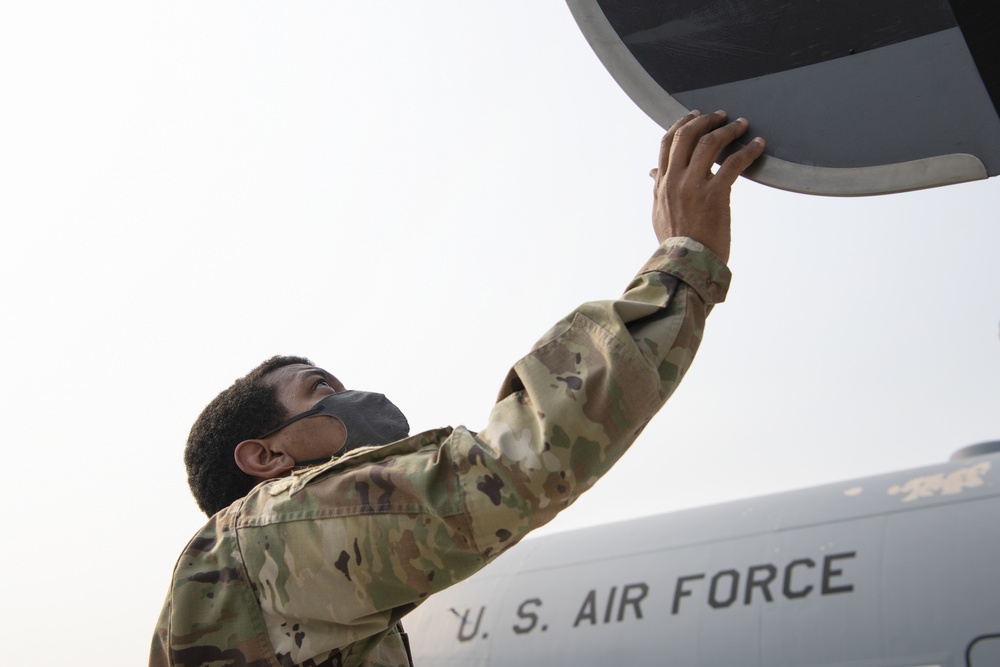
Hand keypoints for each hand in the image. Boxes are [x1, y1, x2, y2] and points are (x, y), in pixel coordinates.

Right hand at [649, 110, 764, 263]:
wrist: (686, 265)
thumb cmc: (676, 241)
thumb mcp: (659, 212)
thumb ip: (657, 188)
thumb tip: (651, 172)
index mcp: (662, 183)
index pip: (667, 142)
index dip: (682, 123)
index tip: (695, 115)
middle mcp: (674, 180)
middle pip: (687, 135)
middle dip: (705, 120)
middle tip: (721, 115)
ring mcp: (693, 186)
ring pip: (709, 144)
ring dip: (728, 129)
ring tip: (741, 124)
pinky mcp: (714, 195)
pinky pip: (733, 164)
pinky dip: (748, 150)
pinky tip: (759, 145)